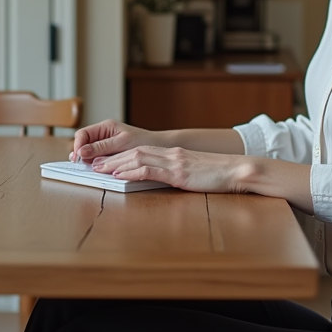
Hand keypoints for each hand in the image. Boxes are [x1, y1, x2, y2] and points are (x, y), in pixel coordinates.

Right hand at [71, 120, 154, 162]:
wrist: (159, 146)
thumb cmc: (143, 141)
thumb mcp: (121, 144)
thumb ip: (101, 147)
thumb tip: (82, 151)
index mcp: (105, 127)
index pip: (82, 134)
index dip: (77, 146)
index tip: (77, 157)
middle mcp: (103, 134)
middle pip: (83, 143)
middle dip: (81, 154)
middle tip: (81, 165)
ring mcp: (106, 144)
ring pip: (89, 151)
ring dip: (88, 160)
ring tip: (89, 167)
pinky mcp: (110, 152)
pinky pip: (98, 157)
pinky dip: (96, 163)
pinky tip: (97, 168)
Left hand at [91, 146, 250, 193]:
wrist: (237, 171)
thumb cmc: (219, 175)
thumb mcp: (194, 172)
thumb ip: (177, 173)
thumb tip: (162, 180)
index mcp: (174, 154)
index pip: (141, 151)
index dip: (121, 156)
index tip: (105, 161)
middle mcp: (171, 154)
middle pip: (135, 152)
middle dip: (112, 158)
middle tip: (94, 163)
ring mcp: (174, 162)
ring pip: (138, 158)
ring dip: (116, 164)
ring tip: (100, 169)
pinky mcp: (179, 172)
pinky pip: (151, 170)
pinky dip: (132, 171)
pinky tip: (120, 175)